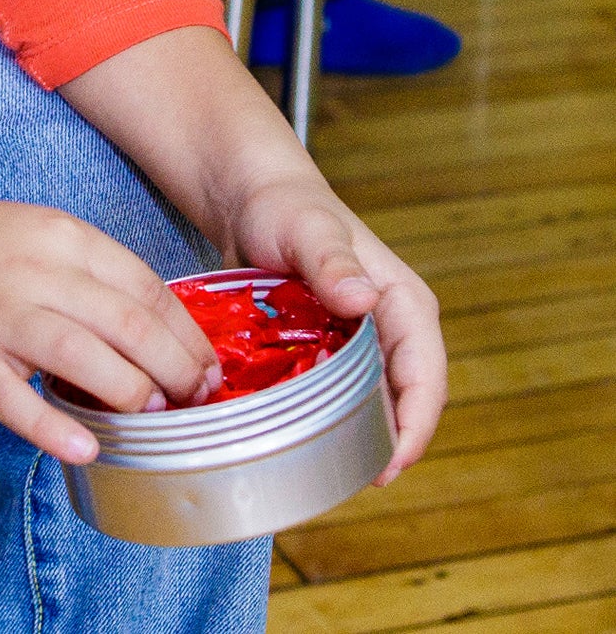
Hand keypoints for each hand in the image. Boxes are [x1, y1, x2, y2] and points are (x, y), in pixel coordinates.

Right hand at [0, 190, 223, 463]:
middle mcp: (35, 271)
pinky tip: (85, 448)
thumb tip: (154, 334)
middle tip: (194, 404)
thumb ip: (87, 277)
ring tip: (150, 421)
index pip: (148, 290)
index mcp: (60, 237)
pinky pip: (17, 399)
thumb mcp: (32, 235)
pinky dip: (56, 427)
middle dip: (177, 373)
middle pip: (130, 326)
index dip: (190, 337)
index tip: (210, 371)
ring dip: (132, 396)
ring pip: (86, 358)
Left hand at [226, 174, 444, 481]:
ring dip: (352, 435)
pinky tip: (297, 436)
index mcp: (404, 305)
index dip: (414, 427)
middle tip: (344, 477)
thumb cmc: (283, 205)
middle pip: (401, 402)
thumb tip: (364, 300)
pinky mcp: (330, 350)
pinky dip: (323, 415)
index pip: (425, 378)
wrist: (250, 197)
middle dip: (382, 443)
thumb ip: (332, 262)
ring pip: (369, 404)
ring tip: (321, 466)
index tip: (389, 467)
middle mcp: (391, 329)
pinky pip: (335, 393)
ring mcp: (361, 343)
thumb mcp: (307, 229)